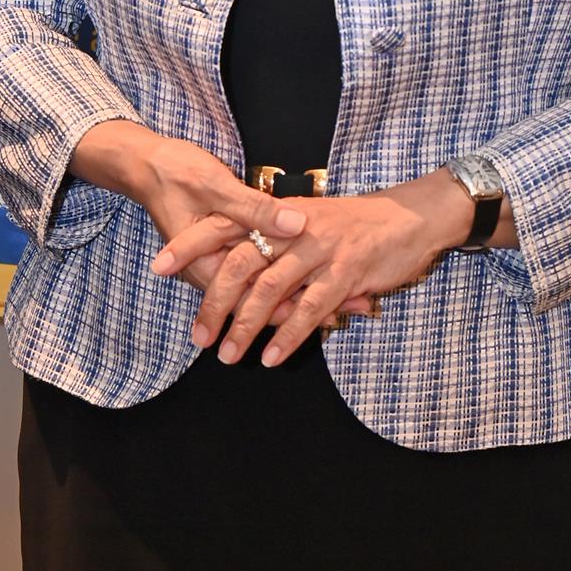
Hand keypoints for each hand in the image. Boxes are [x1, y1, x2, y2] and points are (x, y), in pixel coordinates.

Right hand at [68, 122, 308, 290]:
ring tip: (331, 297)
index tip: (320, 304)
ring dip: (288, 284)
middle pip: (255, 295)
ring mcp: (218, 257)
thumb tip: (298, 223)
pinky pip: (254, 260)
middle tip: (335, 309)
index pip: (248, 298)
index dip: (286, 303)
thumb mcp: (215, 186)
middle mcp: (210, 268)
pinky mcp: (224, 244)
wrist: (147, 164)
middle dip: (292, 298)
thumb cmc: (175, 173)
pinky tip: (307, 264)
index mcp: (205, 263)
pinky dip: (278, 262)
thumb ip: (255, 208)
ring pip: (257, 279)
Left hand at [152, 169, 474, 366]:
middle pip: (240, 264)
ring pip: (270, 291)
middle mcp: (294, 228)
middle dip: (213, 303)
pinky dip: (287, 335)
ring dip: (246, 327)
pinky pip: (309, 308)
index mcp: (280, 214)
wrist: (412, 216)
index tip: (159, 265)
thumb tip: (243, 278)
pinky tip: (271, 357)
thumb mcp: (311, 225)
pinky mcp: (346, 272)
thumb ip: (278, 247)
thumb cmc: (357, 226)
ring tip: (228, 355)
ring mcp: (320, 249)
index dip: (190, 244)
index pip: (224, 224)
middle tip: (197, 336)